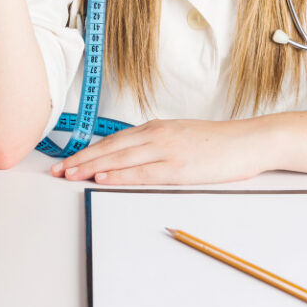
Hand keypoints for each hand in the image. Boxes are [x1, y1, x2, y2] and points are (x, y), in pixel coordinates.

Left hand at [49, 118, 278, 185]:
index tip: (67, 162)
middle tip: (57, 171)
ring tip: (69, 175)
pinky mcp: (179, 167)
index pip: (113, 141)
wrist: (249, 141)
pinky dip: (120, 174)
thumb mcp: (181, 138)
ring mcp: (167, 150)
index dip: (87, 152)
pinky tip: (103, 177)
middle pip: (110, 148)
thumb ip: (156, 146)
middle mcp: (157, 135)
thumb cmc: (218, 144)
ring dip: (92, 167)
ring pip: (121, 159)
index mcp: (156, 128)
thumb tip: (132, 159)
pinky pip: (142, 172)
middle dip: (80, 160)